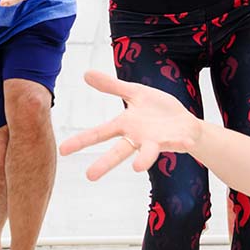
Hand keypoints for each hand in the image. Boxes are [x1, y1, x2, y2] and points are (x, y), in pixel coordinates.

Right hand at [59, 70, 201, 179]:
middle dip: (105, 163)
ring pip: (147, 153)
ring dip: (144, 159)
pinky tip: (186, 145)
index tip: (63, 150)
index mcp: (125, 125)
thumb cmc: (157, 109)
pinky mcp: (174, 141)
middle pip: (118, 151)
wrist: (184, 121)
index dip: (81, 141)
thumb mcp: (134, 92)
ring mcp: (155, 141)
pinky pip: (177, 143)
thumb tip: (85, 73)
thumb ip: (111, 86)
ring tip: (138, 167)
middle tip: (89, 176)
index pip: (99, 133)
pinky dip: (180, 143)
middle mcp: (137, 137)